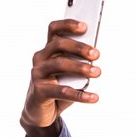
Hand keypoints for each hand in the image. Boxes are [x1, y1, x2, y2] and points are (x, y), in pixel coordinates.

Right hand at [20, 19, 101, 136]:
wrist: (41, 111)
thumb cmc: (59, 86)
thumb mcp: (70, 73)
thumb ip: (79, 62)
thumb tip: (94, 57)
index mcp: (49, 50)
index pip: (55, 30)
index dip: (68, 25)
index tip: (85, 26)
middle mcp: (41, 58)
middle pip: (58, 44)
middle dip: (79, 47)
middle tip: (96, 54)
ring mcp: (38, 74)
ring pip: (59, 64)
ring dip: (80, 67)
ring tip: (97, 72)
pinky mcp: (40, 91)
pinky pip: (62, 91)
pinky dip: (80, 94)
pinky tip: (93, 97)